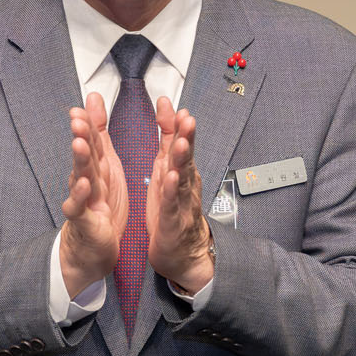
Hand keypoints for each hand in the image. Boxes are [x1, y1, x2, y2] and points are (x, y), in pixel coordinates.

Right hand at [59, 93, 125, 296]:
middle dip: (82, 136)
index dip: (89, 123)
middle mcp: (85, 179)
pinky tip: (84, 184)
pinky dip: (81, 196)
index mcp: (96, 167)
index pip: (93, 141)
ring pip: (80, 177)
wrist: (91, 247)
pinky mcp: (83, 220)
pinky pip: (80, 207)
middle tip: (79, 119)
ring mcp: (82, 200)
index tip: (86, 104)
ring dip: (80, 161)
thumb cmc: (99, 204)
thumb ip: (99, 134)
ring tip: (80, 144)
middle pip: (84, 155)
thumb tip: (91, 100)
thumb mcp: (103, 165)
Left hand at [146, 97, 211, 291]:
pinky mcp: (173, 221)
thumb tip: (172, 113)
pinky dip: (172, 192)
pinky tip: (172, 179)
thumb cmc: (173, 209)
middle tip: (187, 118)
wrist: (182, 251)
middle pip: (186, 156)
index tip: (171, 104)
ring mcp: (181, 202)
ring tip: (182, 143)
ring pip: (183, 178)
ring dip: (183, 160)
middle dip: (186, 136)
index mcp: (178, 170)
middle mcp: (184, 183)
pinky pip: (173, 204)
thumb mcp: (169, 171)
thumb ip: (170, 142)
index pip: (179, 142)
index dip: (176, 124)